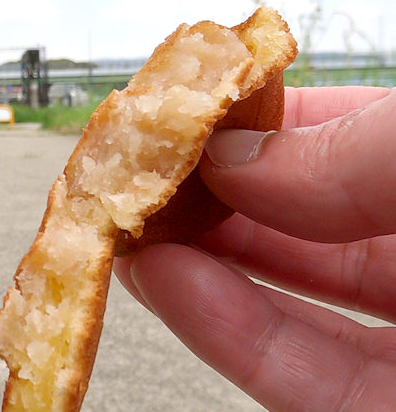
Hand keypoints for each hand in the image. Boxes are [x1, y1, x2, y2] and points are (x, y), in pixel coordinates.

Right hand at [114, 86, 395, 409]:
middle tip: (142, 174)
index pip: (345, 139)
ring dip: (194, 264)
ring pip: (285, 303)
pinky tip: (162, 284)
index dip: (263, 120)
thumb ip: (359, 151)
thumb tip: (237, 154)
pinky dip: (220, 333)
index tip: (192, 109)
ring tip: (129, 230)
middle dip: (212, 197)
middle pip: (300, 224)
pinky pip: (295, 378)